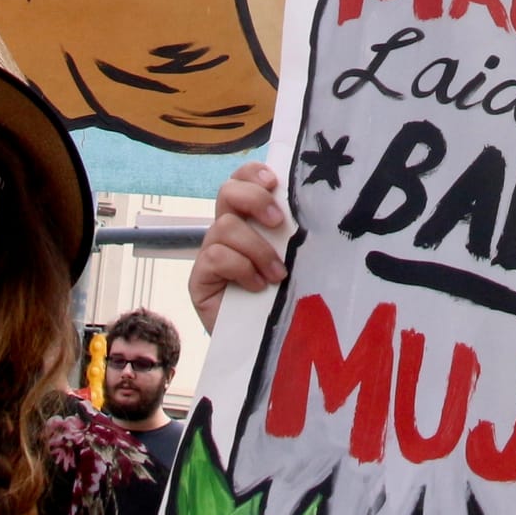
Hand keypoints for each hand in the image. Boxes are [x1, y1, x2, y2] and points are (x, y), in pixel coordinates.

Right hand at [189, 162, 289, 334]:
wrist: (261, 342)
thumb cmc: (282, 296)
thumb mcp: (291, 258)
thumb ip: (292, 234)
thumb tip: (316, 208)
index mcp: (249, 219)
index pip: (242, 179)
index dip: (253, 173)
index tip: (274, 182)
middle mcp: (225, 229)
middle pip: (227, 192)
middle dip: (254, 200)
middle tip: (277, 222)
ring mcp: (209, 252)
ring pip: (225, 227)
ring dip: (257, 249)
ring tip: (277, 274)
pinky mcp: (199, 277)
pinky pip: (216, 256)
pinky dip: (242, 269)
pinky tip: (257, 286)